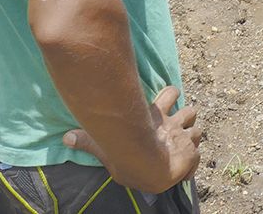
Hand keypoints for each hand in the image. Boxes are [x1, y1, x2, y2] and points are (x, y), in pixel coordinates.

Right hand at [64, 86, 202, 192]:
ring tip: (186, 142)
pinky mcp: (191, 153)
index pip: (168, 95)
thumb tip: (65, 138)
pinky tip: (187, 165)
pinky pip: (198, 154)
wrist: (148, 163)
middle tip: (180, 126)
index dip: (169, 97)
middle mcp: (171, 124)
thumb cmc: (124, 152)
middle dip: (187, 117)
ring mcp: (182, 138)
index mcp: (154, 117)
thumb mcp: (103, 145)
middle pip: (189, 111)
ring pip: (197, 129)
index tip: (169, 97)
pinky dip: (194, 159)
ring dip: (193, 135)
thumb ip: (87, 142)